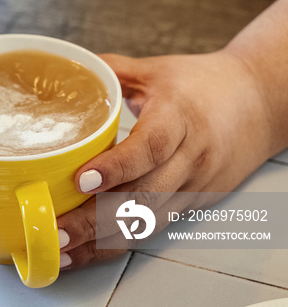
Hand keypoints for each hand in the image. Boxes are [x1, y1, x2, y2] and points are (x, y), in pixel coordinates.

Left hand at [57, 49, 271, 269]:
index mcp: (180, 116)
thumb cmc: (205, 83)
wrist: (258, 102)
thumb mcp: (157, 70)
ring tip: (64, 246)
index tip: (82, 180)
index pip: (151, 147)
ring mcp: (197, 184)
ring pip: (150, 221)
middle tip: (57, 229)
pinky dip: (123, 241)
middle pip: (145, 196)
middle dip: (97, 218)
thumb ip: (114, 69)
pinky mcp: (197, 202)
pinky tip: (91, 248)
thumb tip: (72, 67)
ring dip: (105, 239)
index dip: (116, 167)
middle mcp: (191, 156)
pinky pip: (157, 227)